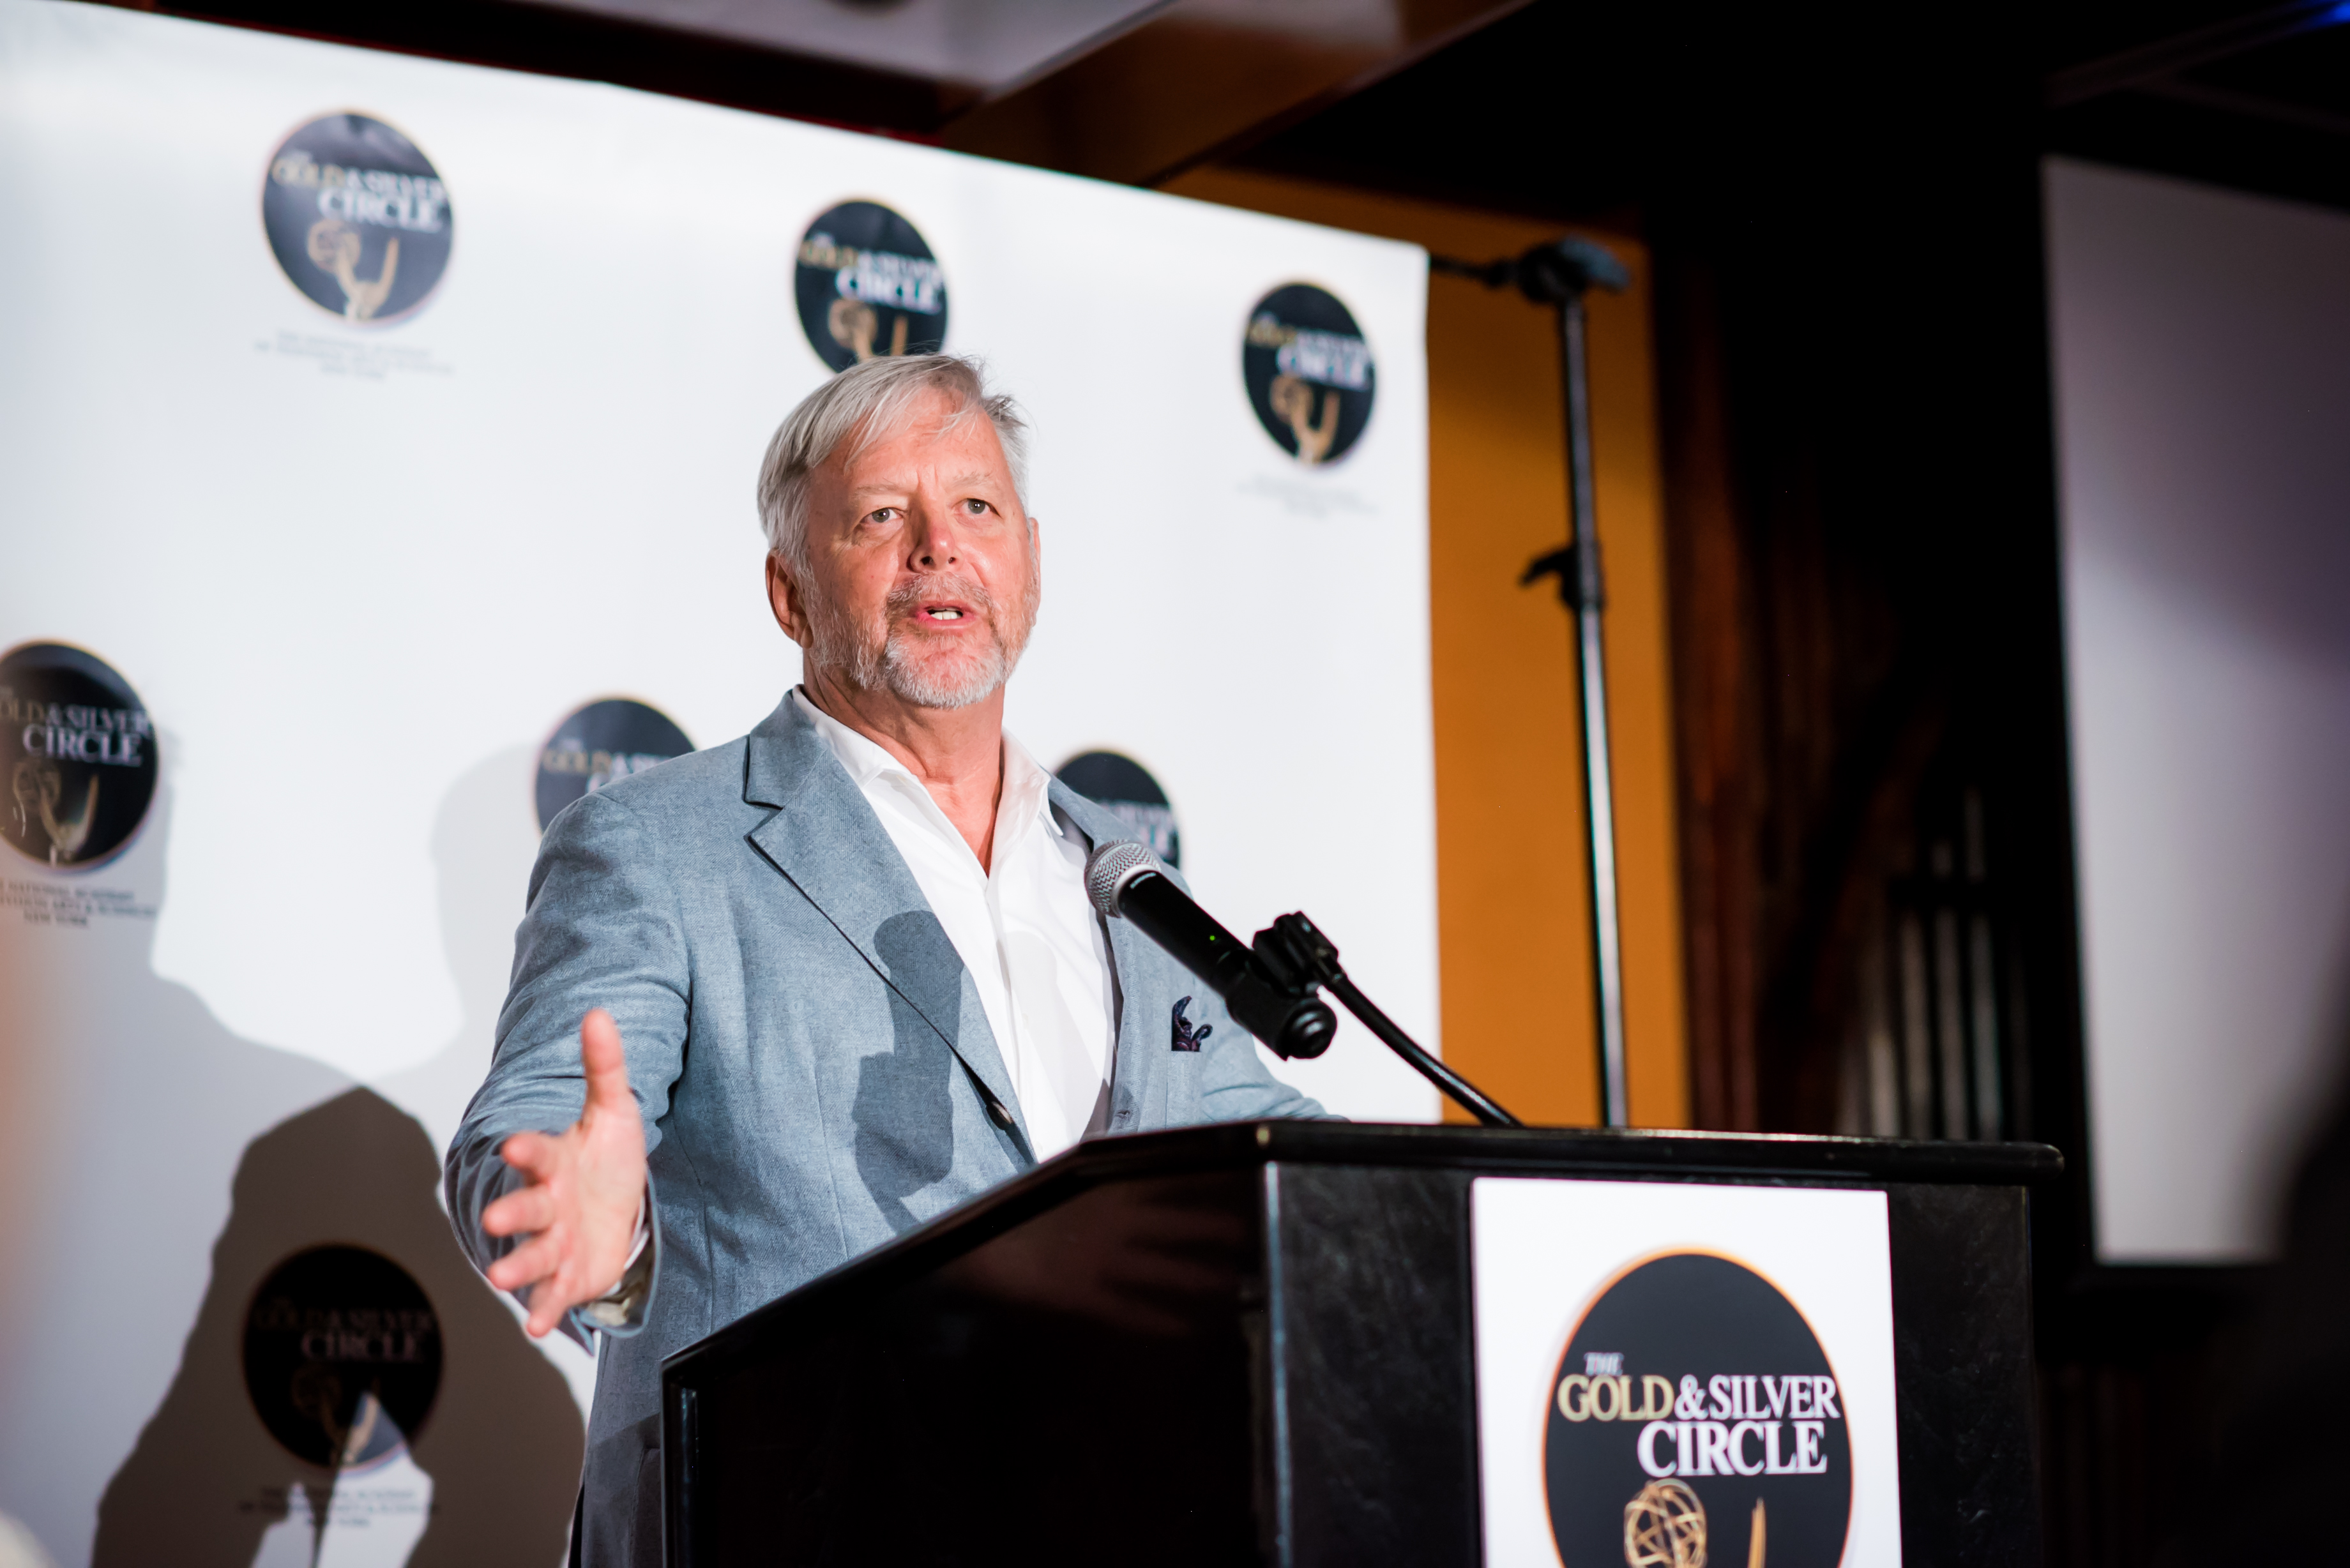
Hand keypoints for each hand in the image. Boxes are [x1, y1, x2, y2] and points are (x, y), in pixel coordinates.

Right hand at [482, 1009, 647, 1336]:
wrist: (619, 1205)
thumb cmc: (608, 1156)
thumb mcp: (613, 1109)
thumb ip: (604, 1065)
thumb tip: (598, 1011)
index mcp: (554, 1161)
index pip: (537, 1153)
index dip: (525, 1150)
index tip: (513, 1147)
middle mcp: (548, 1203)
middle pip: (527, 1207)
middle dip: (512, 1214)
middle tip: (494, 1220)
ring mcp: (555, 1241)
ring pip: (533, 1254)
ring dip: (518, 1266)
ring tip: (500, 1278)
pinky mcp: (569, 1274)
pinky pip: (553, 1293)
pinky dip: (543, 1309)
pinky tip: (536, 1326)